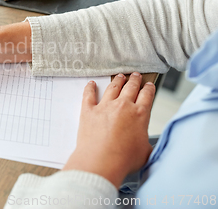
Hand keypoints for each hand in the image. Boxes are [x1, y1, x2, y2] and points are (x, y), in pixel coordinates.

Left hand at [63, 72, 154, 187]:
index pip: (147, 96)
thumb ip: (145, 142)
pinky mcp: (88, 110)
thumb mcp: (145, 152)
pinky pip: (88, 94)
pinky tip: (91, 83)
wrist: (100, 161)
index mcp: (140, 115)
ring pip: (113, 88)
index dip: (149, 89)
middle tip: (136, 75)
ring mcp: (105, 106)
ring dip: (117, 81)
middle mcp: (123, 106)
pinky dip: (90, 88)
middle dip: (134, 80)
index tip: (149, 85)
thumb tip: (143, 144)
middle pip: (130, 88)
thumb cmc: (123, 160)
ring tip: (119, 77)